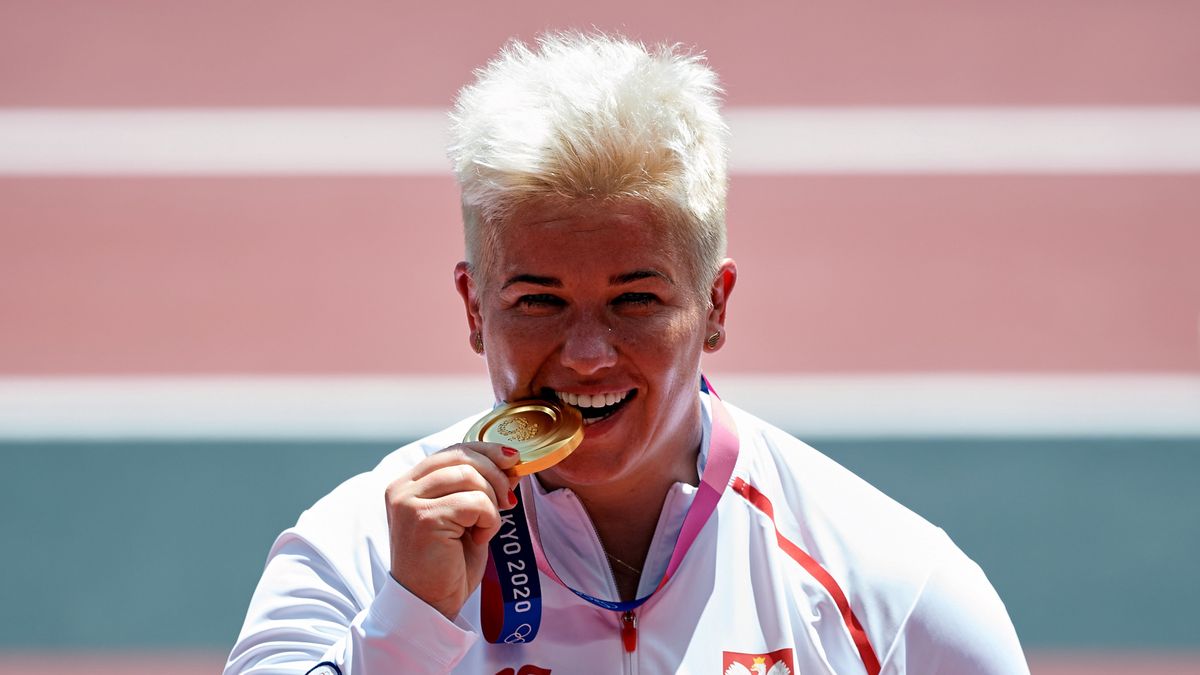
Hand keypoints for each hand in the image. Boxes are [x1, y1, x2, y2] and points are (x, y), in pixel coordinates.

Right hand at [384, 443, 520, 619]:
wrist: (429, 605)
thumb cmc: (447, 564)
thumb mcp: (464, 516)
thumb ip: (477, 487)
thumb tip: (509, 462)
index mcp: (408, 483)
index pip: (453, 451)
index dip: (487, 451)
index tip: (512, 462)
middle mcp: (403, 488)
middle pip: (463, 458)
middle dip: (496, 474)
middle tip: (509, 500)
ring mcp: (409, 502)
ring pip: (471, 477)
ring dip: (491, 502)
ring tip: (486, 527)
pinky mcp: (424, 518)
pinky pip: (475, 502)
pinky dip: (488, 520)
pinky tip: (479, 537)